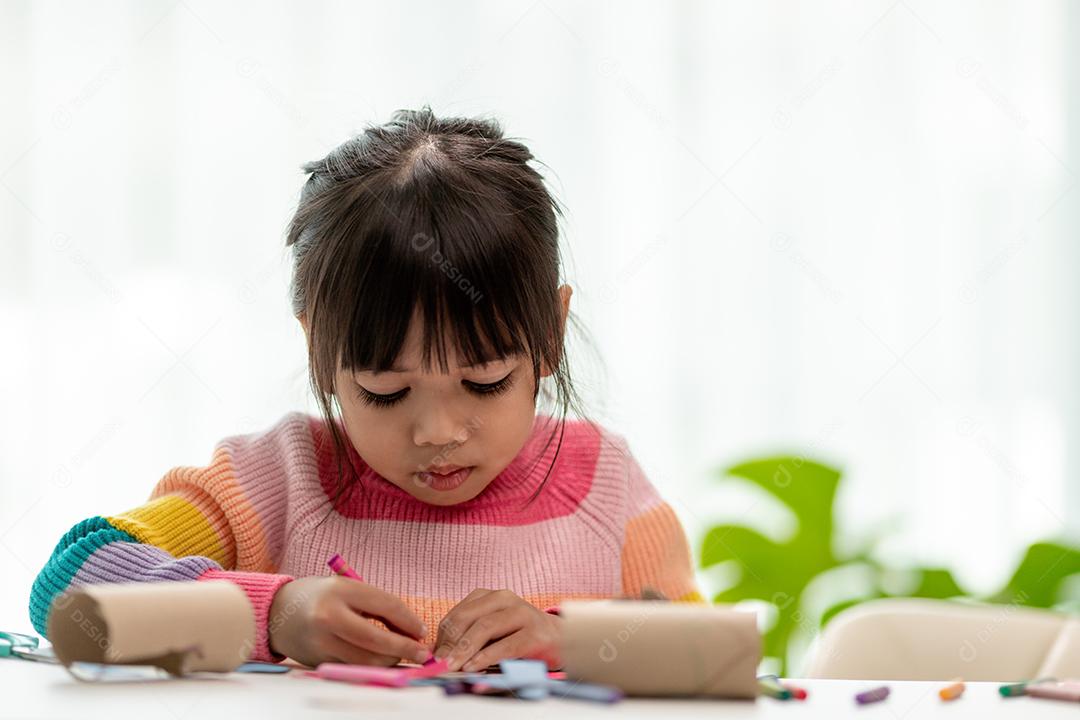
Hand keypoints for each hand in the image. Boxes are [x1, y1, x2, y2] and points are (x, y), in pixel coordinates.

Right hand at [268, 576, 428, 667]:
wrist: (278, 612)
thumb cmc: (321, 596)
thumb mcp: (347, 588)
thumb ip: (376, 605)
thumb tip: (411, 630)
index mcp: (340, 590)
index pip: (386, 606)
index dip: (409, 621)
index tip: (423, 631)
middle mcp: (329, 616)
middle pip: (376, 639)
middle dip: (405, 648)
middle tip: (422, 653)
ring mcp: (321, 641)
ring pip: (366, 659)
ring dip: (390, 660)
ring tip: (400, 655)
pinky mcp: (318, 660)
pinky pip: (353, 667)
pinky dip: (372, 666)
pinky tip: (381, 660)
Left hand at [433, 589, 561, 671]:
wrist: (562, 640)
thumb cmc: (521, 637)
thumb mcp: (493, 632)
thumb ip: (468, 637)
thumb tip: (436, 654)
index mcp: (490, 596)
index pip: (458, 614)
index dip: (442, 636)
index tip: (433, 657)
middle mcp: (505, 599)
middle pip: (467, 618)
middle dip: (450, 643)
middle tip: (439, 663)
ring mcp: (522, 614)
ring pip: (484, 628)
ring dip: (464, 649)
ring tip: (451, 667)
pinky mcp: (535, 634)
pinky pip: (505, 645)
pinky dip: (486, 657)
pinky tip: (473, 667)